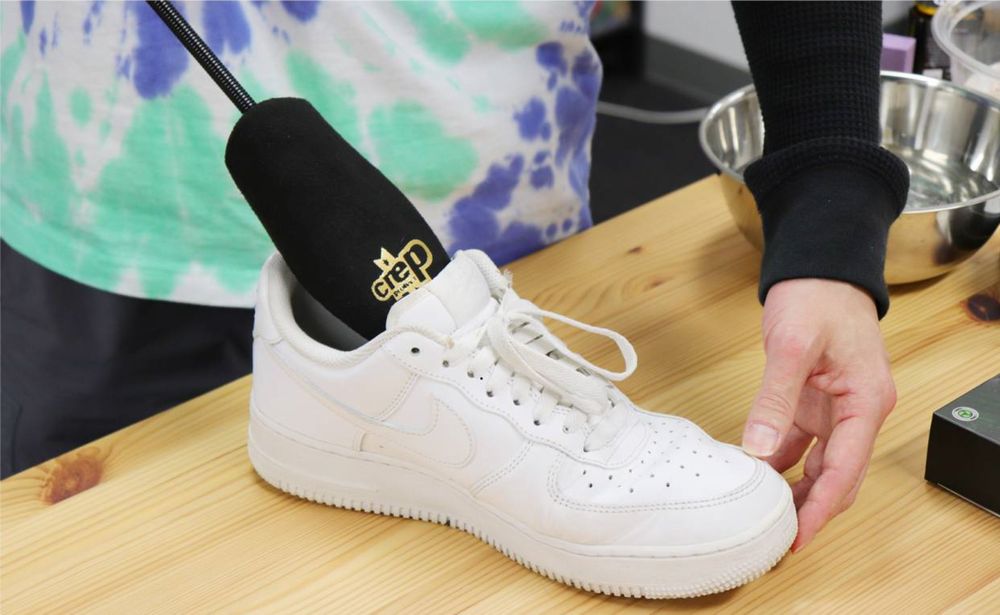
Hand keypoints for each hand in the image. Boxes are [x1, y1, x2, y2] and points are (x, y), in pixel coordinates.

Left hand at [742, 278, 895, 551]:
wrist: (819, 267)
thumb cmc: (817, 298)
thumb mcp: (793, 346)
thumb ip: (776, 399)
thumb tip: (760, 449)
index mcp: (865, 403)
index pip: (846, 470)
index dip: (822, 508)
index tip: (799, 536)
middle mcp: (858, 412)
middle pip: (839, 476)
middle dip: (811, 508)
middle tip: (777, 537)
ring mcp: (837, 409)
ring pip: (820, 464)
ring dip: (796, 490)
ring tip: (764, 515)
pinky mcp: (815, 402)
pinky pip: (802, 444)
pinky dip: (781, 462)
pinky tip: (755, 476)